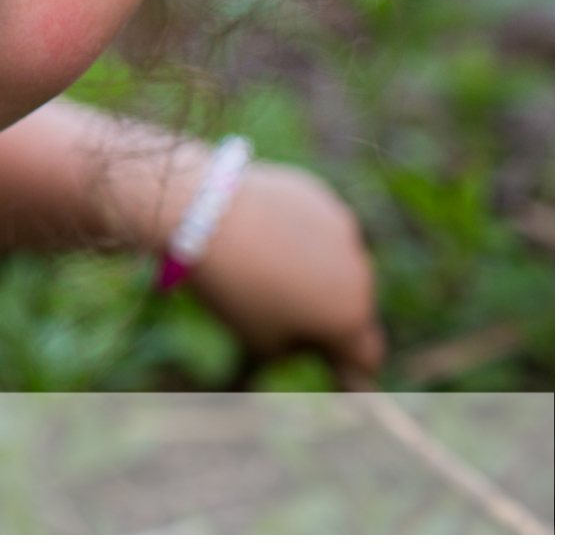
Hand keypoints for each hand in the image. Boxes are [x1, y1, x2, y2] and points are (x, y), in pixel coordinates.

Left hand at [180, 162, 384, 386]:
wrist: (205, 213)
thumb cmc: (232, 286)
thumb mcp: (259, 339)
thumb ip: (294, 349)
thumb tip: (303, 340)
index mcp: (349, 318)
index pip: (365, 357)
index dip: (350, 368)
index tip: (341, 372)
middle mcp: (359, 274)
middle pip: (352, 306)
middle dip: (328, 313)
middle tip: (287, 311)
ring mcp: (343, 230)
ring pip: (336, 262)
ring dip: (316, 271)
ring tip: (265, 266)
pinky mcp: (319, 196)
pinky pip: (316, 226)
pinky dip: (300, 234)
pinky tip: (263, 231)